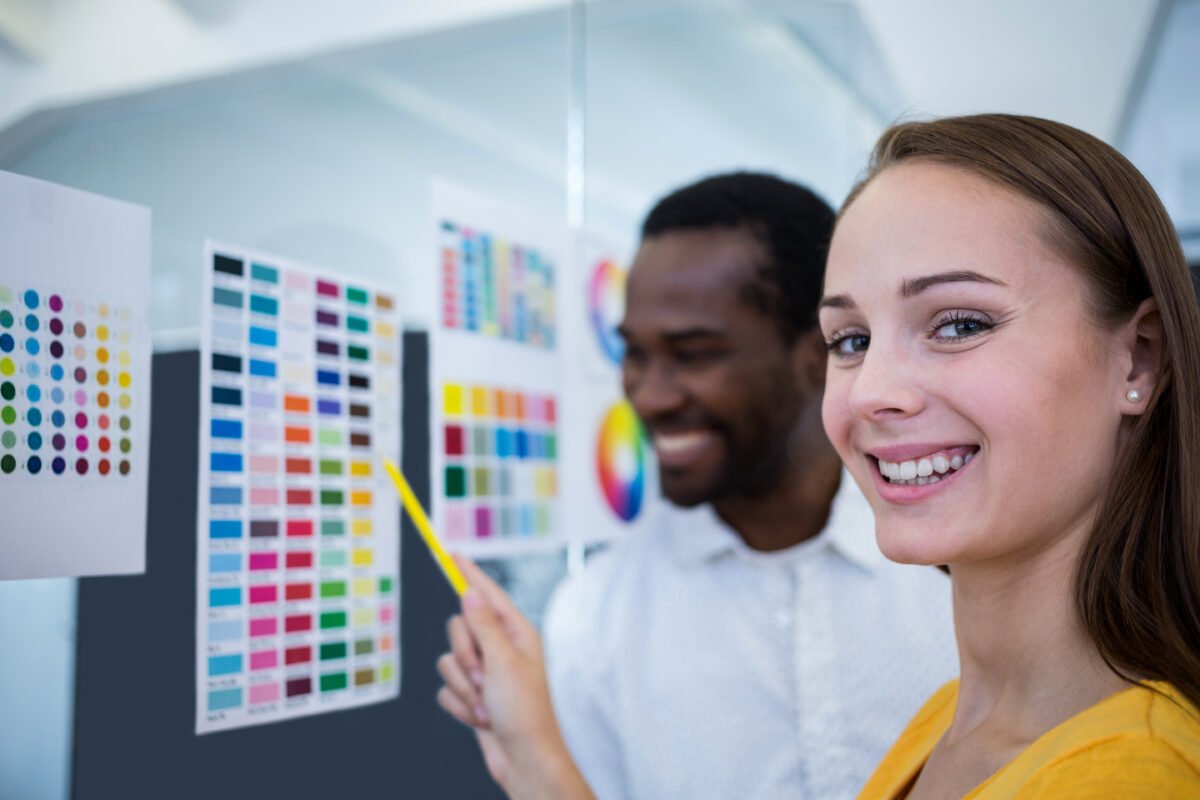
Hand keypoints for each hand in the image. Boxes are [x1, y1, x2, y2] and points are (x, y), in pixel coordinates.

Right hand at [436, 557, 593, 799]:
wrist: (523, 759)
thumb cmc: (524, 711)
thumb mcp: (504, 662)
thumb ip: (483, 626)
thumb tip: (471, 594)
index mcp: (516, 633)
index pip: (487, 594)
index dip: (468, 572)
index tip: (450, 552)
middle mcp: (500, 648)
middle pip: (459, 629)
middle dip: (465, 657)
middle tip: (484, 678)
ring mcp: (486, 672)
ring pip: (448, 661)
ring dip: (464, 688)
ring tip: (487, 706)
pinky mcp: (473, 694)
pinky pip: (446, 688)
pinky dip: (460, 706)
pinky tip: (481, 719)